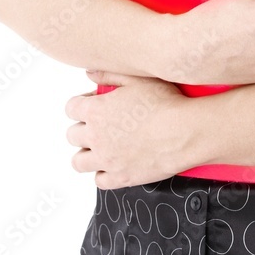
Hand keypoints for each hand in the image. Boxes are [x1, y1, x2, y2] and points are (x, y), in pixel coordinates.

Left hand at [65, 72, 192, 188]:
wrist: (183, 132)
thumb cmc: (163, 104)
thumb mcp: (136, 78)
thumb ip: (109, 74)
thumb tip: (90, 73)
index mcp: (96, 111)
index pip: (71, 108)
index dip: (80, 104)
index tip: (92, 103)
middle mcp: (96, 137)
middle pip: (72, 135)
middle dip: (81, 128)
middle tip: (97, 124)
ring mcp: (107, 160)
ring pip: (79, 162)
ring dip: (86, 153)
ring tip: (99, 147)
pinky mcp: (120, 177)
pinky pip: (99, 181)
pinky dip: (102, 173)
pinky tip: (113, 164)